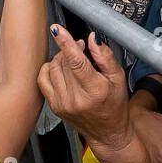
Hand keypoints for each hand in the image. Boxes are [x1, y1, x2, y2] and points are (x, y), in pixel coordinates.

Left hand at [37, 27, 132, 155]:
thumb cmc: (115, 106)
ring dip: (61, 58)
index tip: (57, 29)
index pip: (75, 62)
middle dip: (70, 49)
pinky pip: (43, 79)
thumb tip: (92, 39)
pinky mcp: (54, 107)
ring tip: (73, 60)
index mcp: (94, 90)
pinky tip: (59, 68)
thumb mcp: (118, 79)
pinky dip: (49, 69)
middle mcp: (76, 99)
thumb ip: (105, 57)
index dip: (65, 43)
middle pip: (63, 62)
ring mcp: (62, 104)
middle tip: (81, 48)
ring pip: (52, 68)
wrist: (108, 133)